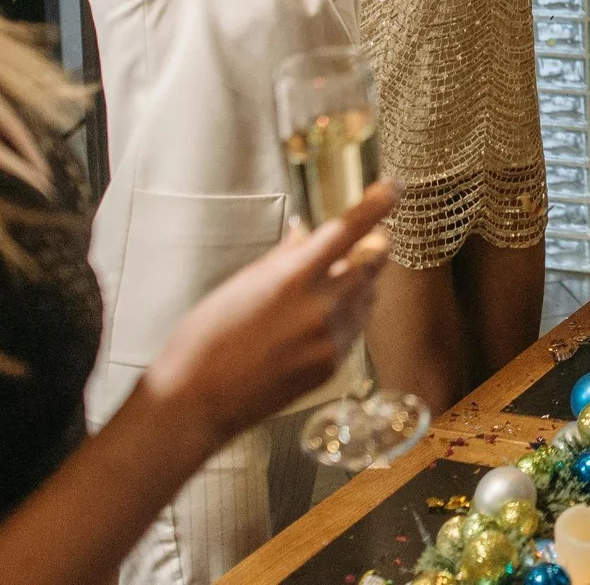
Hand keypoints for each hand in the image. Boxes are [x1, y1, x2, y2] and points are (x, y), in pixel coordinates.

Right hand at [139, 181, 394, 441]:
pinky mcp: (332, 367)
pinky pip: (355, 330)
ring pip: (368, 296)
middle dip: (374, 247)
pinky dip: (347, 317)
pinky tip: (317, 322)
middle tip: (364, 243)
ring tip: (323, 289)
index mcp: (294, 276)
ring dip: (359, 283)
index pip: (351, 228)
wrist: (196, 401)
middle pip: (375, 262)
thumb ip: (283, 257)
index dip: (379, 203)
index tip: (393, 186)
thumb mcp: (241, 284)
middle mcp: (321, 306)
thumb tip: (306, 234)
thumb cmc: (206, 338)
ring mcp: (330, 340)